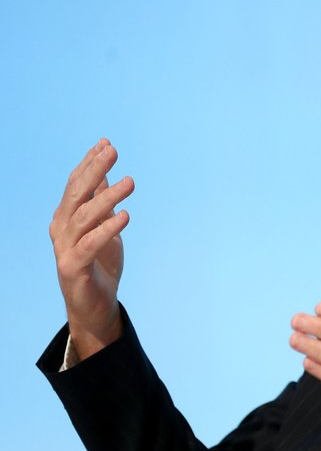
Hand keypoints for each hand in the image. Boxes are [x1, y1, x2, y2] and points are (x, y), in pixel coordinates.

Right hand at [49, 138, 134, 359]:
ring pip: (84, 217)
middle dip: (94, 171)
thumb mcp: (105, 229)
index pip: (75, 185)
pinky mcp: (73, 268)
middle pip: (75, 194)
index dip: (89, 164)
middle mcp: (61, 229)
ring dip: (107, 197)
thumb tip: (106, 175)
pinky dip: (107, 229)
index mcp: (67, 217)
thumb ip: (101, 204)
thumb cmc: (99, 265)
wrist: (94, 307)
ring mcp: (65, 249)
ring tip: (129, 182)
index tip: (105, 144)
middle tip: (113, 152)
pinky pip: (90, 244)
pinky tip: (125, 216)